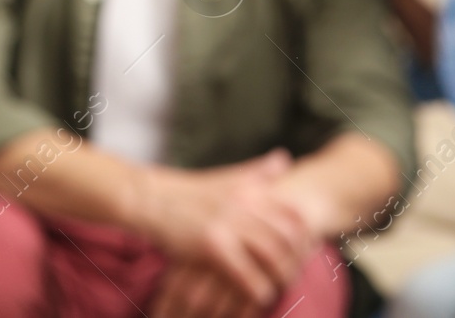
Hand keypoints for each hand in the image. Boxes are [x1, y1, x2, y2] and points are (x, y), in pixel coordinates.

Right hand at [134, 150, 315, 309]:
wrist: (150, 199)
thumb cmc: (189, 192)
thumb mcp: (225, 177)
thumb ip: (257, 171)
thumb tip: (285, 158)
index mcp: (249, 189)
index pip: (292, 215)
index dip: (304, 238)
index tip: (304, 254)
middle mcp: (242, 203)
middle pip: (287, 237)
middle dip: (296, 260)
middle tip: (294, 276)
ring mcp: (227, 224)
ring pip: (272, 256)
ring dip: (280, 277)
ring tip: (279, 288)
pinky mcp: (211, 244)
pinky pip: (246, 273)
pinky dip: (257, 288)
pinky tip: (258, 296)